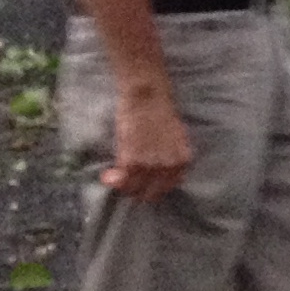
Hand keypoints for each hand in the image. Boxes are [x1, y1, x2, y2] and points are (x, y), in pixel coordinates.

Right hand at [103, 86, 192, 200]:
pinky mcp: (131, 161)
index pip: (168, 187)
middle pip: (152, 193)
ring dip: (124, 186)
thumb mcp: (176, 138)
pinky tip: (107, 175)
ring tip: (116, 178)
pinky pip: (121, 180)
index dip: (155, 187)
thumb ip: (170, 156)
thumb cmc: (161, 112)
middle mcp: (169, 167)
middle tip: (128, 182)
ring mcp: (150, 166)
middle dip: (139, 190)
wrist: (148, 97)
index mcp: (182, 161)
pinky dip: (112, 180)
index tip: (144, 184)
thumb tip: (161, 170)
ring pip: (134, 189)